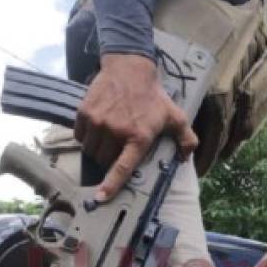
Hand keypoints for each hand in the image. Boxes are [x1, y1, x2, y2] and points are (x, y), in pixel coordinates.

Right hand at [74, 53, 198, 201]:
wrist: (129, 68)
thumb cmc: (153, 96)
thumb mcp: (175, 116)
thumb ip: (186, 139)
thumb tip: (186, 158)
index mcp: (139, 136)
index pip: (123, 167)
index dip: (112, 185)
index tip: (101, 197)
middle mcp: (116, 131)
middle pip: (105, 161)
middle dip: (110, 159)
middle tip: (118, 146)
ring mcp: (98, 122)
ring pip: (91, 150)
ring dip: (98, 149)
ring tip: (108, 136)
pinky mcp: (84, 113)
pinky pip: (80, 137)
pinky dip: (87, 137)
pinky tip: (98, 127)